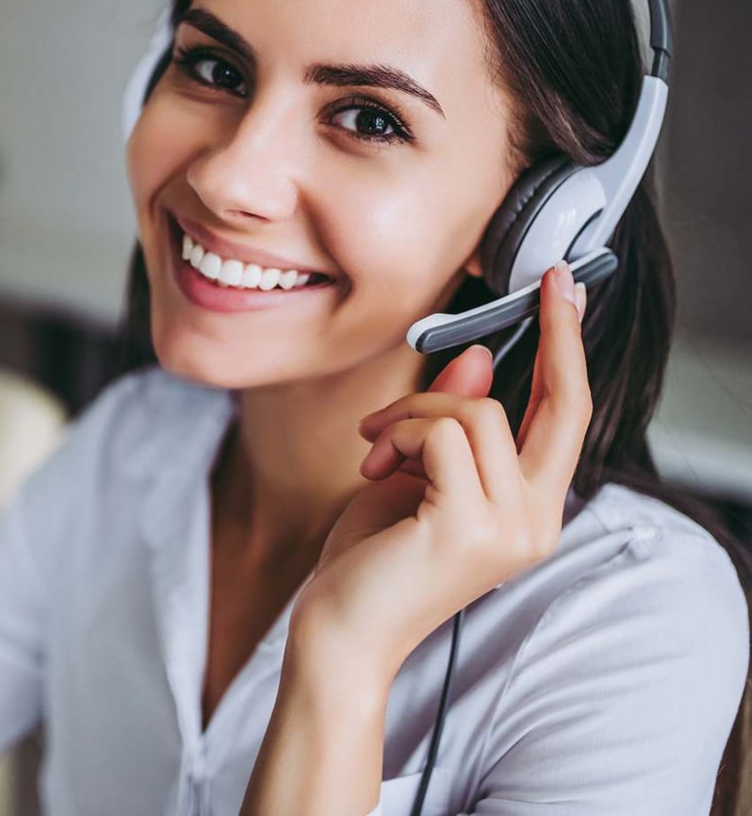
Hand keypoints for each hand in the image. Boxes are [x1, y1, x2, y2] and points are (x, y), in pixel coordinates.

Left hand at [290, 262, 589, 686]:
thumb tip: (482, 360)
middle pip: (562, 406)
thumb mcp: (415, 473)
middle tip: (546, 280)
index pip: (569, 421)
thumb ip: (452, 424)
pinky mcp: (470, 527)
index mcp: (530, 510)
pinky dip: (399, 433)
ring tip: (374, 446)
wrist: (339, 629)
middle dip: (558, 335)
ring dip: (412, 413)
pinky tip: (372, 467)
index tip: (565, 292)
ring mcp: (510, 529)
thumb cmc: (374, 556)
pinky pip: (441, 433)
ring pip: (478, 411)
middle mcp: (536, 522)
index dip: (571, 352)